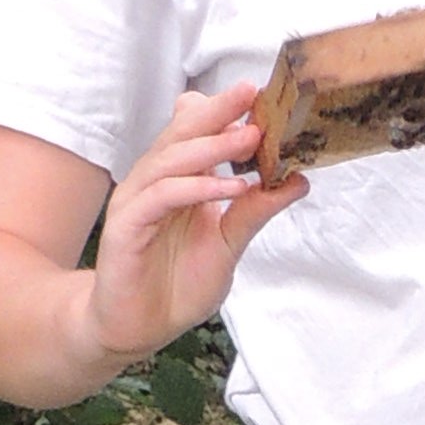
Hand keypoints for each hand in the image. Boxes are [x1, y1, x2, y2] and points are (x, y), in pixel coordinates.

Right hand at [89, 86, 308, 361]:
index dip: (222, 112)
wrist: (139, 329)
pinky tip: (230, 187)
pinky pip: (162, 197)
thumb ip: (255, 210)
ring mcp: (138, 201)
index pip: (195, 132)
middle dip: (218, 113)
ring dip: (212, 147)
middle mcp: (155, 182)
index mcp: (178, 180)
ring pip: (171, 160)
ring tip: (250, 138)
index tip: (258, 96)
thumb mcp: (229, 243)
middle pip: (182, 134)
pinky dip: (196, 188)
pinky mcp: (127, 227)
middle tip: (250, 95)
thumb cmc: (177, 285)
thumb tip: (297, 180)